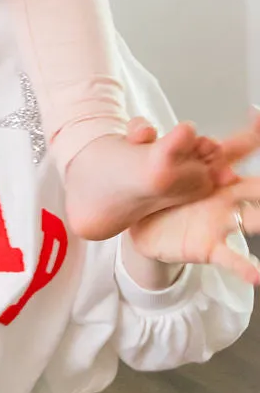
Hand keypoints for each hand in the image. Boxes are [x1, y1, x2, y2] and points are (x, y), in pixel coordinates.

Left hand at [125, 111, 259, 283]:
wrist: (143, 226)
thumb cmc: (155, 189)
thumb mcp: (146, 160)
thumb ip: (143, 139)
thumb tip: (145, 129)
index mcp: (210, 170)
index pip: (235, 150)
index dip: (250, 137)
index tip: (257, 118)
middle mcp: (223, 195)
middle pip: (250, 185)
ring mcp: (219, 221)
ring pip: (250, 219)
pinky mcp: (208, 246)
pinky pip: (230, 258)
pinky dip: (244, 266)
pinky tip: (256, 274)